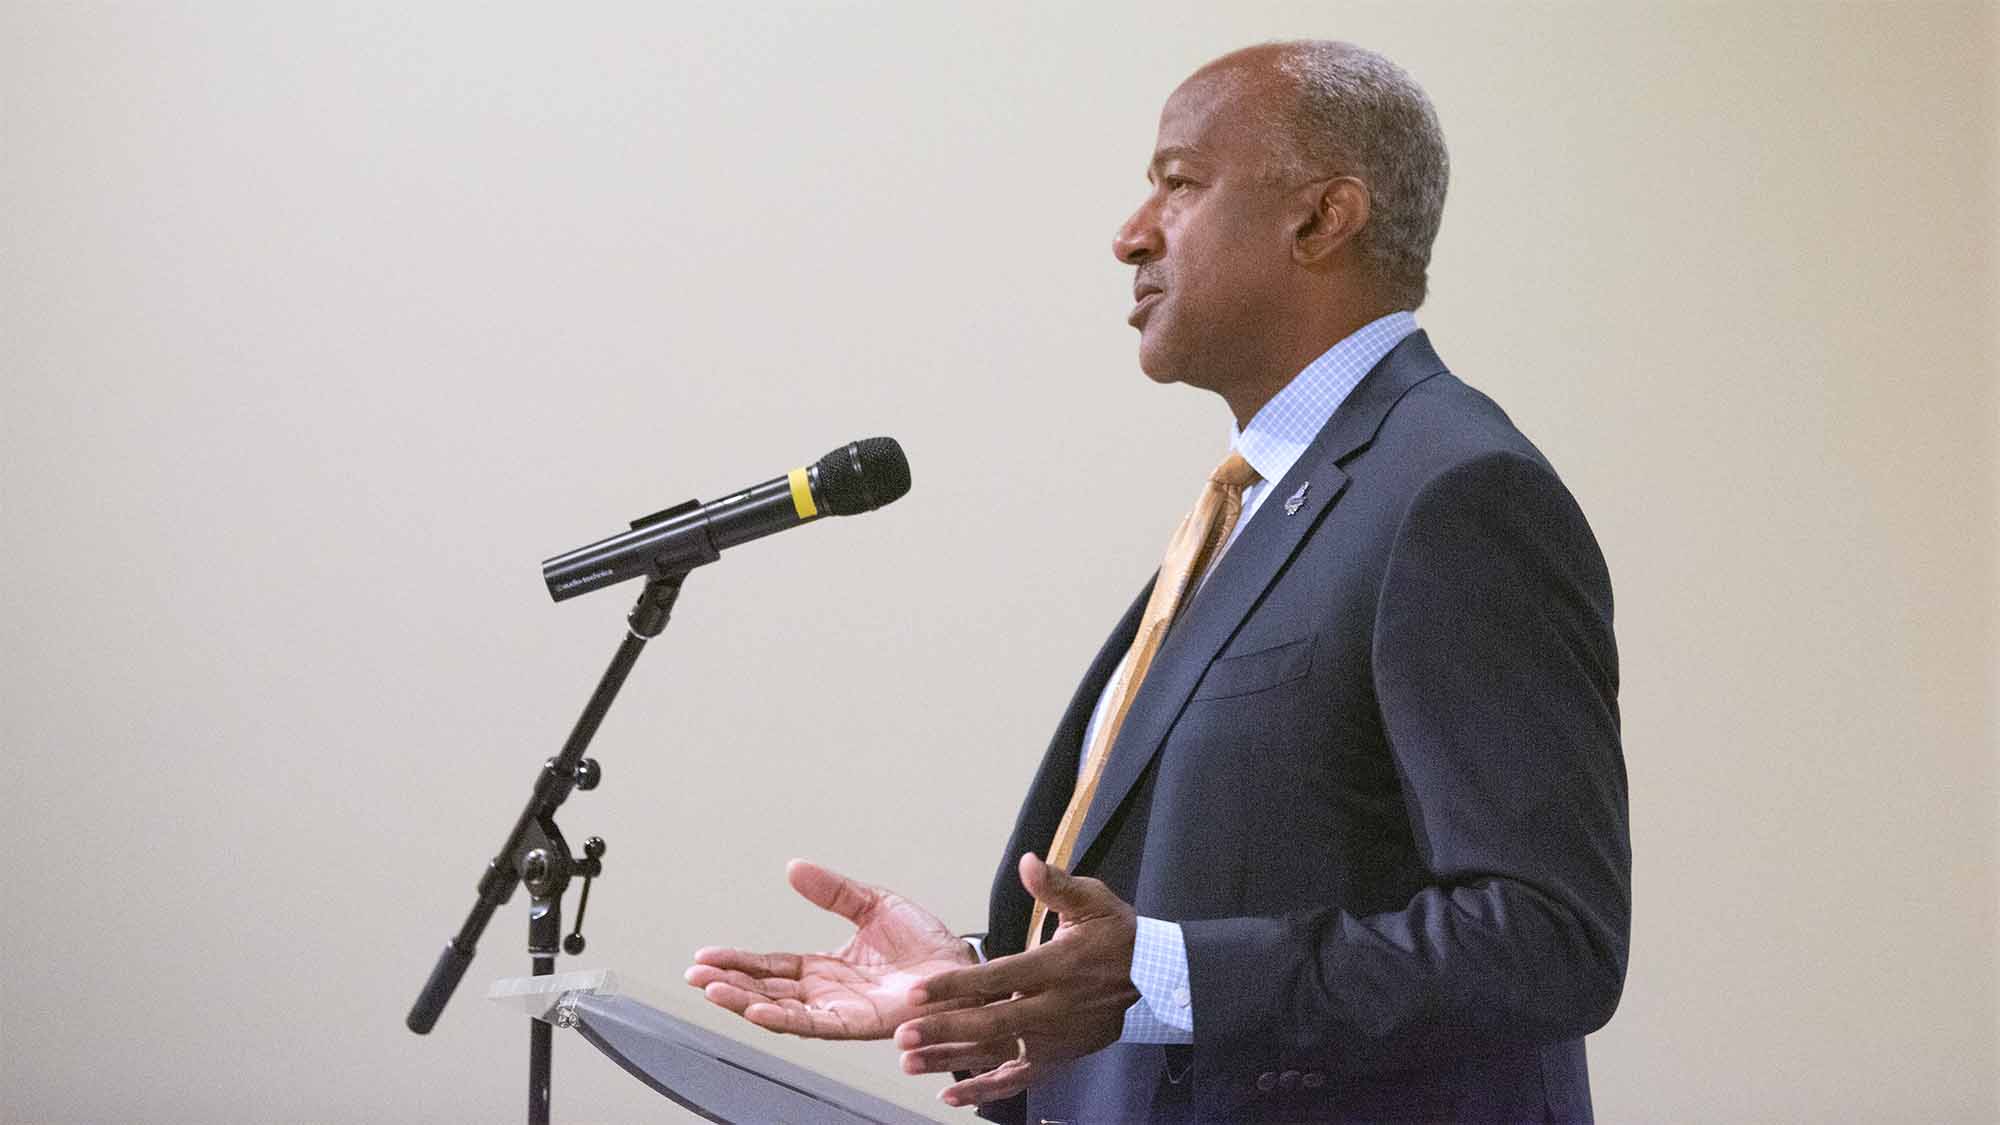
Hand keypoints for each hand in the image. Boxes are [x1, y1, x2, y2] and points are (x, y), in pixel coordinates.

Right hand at [684, 859, 977, 1039]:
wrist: (967, 966)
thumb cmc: (927, 944)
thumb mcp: (873, 904)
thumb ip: (833, 891)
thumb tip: (794, 868)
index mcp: (826, 968)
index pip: (771, 967)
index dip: (738, 962)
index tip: (704, 958)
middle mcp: (828, 994)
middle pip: (766, 991)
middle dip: (728, 985)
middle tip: (694, 976)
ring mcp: (841, 1012)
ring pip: (782, 1012)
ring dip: (745, 1002)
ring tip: (713, 990)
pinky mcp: (860, 1024)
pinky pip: (815, 1025)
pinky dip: (784, 1019)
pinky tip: (757, 1010)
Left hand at [894, 854, 1139, 1107]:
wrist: (1153, 978)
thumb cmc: (1116, 935)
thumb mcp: (1092, 902)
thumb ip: (1056, 885)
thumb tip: (1028, 862)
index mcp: (1056, 967)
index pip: (997, 978)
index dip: (956, 986)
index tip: (918, 994)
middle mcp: (1053, 1009)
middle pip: (991, 1023)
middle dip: (944, 1030)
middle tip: (903, 1035)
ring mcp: (1054, 1039)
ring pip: (997, 1054)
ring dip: (952, 1060)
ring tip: (911, 1064)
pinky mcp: (1057, 1058)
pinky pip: (1017, 1079)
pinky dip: (984, 1091)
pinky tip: (950, 1096)